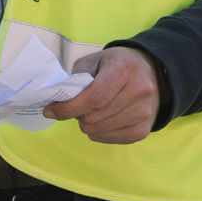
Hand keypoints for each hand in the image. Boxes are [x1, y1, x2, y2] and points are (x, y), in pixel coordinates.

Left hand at [43, 47, 161, 143]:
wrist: (150, 72)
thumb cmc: (116, 65)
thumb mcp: (94, 61)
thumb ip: (76, 80)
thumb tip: (55, 107)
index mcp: (125, 68)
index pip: (94, 97)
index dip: (68, 108)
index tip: (51, 110)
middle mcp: (140, 90)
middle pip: (94, 116)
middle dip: (77, 115)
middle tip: (78, 106)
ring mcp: (144, 112)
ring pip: (99, 130)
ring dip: (87, 124)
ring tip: (92, 111)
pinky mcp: (144, 130)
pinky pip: (110, 139)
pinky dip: (98, 133)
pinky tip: (102, 120)